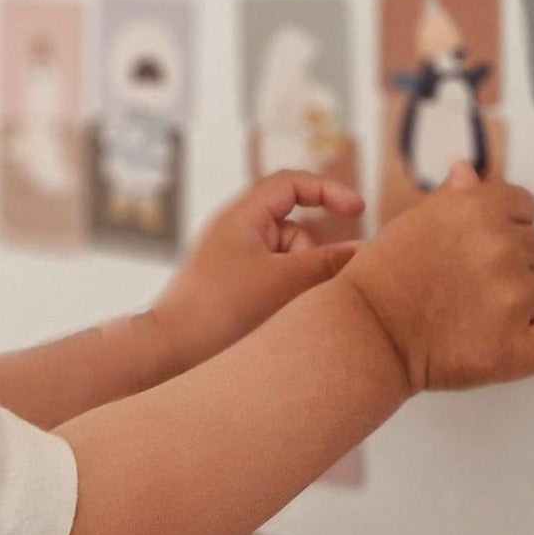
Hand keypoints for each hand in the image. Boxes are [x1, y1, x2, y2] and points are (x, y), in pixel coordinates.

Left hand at [152, 169, 364, 371]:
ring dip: (296, 281)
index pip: (291, 183)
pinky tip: (276, 320)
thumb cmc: (220, 310)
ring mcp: (233, 259)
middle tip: (309, 288)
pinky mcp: (232, 285)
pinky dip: (283, 294)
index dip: (328, 189)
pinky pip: (272, 279)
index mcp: (242, 215)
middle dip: (310, 256)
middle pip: (293, 228)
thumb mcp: (283, 282)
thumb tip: (363, 251)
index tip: (359, 209)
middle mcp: (235, 231)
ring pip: (286, 259)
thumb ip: (326, 263)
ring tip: (282, 311)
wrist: (169, 351)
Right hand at [342, 162, 533, 392]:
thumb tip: (469, 171)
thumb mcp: (414, 222)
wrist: (365, 332)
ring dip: (527, 306)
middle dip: (514, 267)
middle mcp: (500, 246)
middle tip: (474, 287)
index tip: (485, 248)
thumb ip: (453, 197)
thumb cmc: (382, 278)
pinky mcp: (516, 347)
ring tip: (483, 317)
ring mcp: (512, 297)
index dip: (507, 229)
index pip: (526, 207)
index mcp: (477, 208)